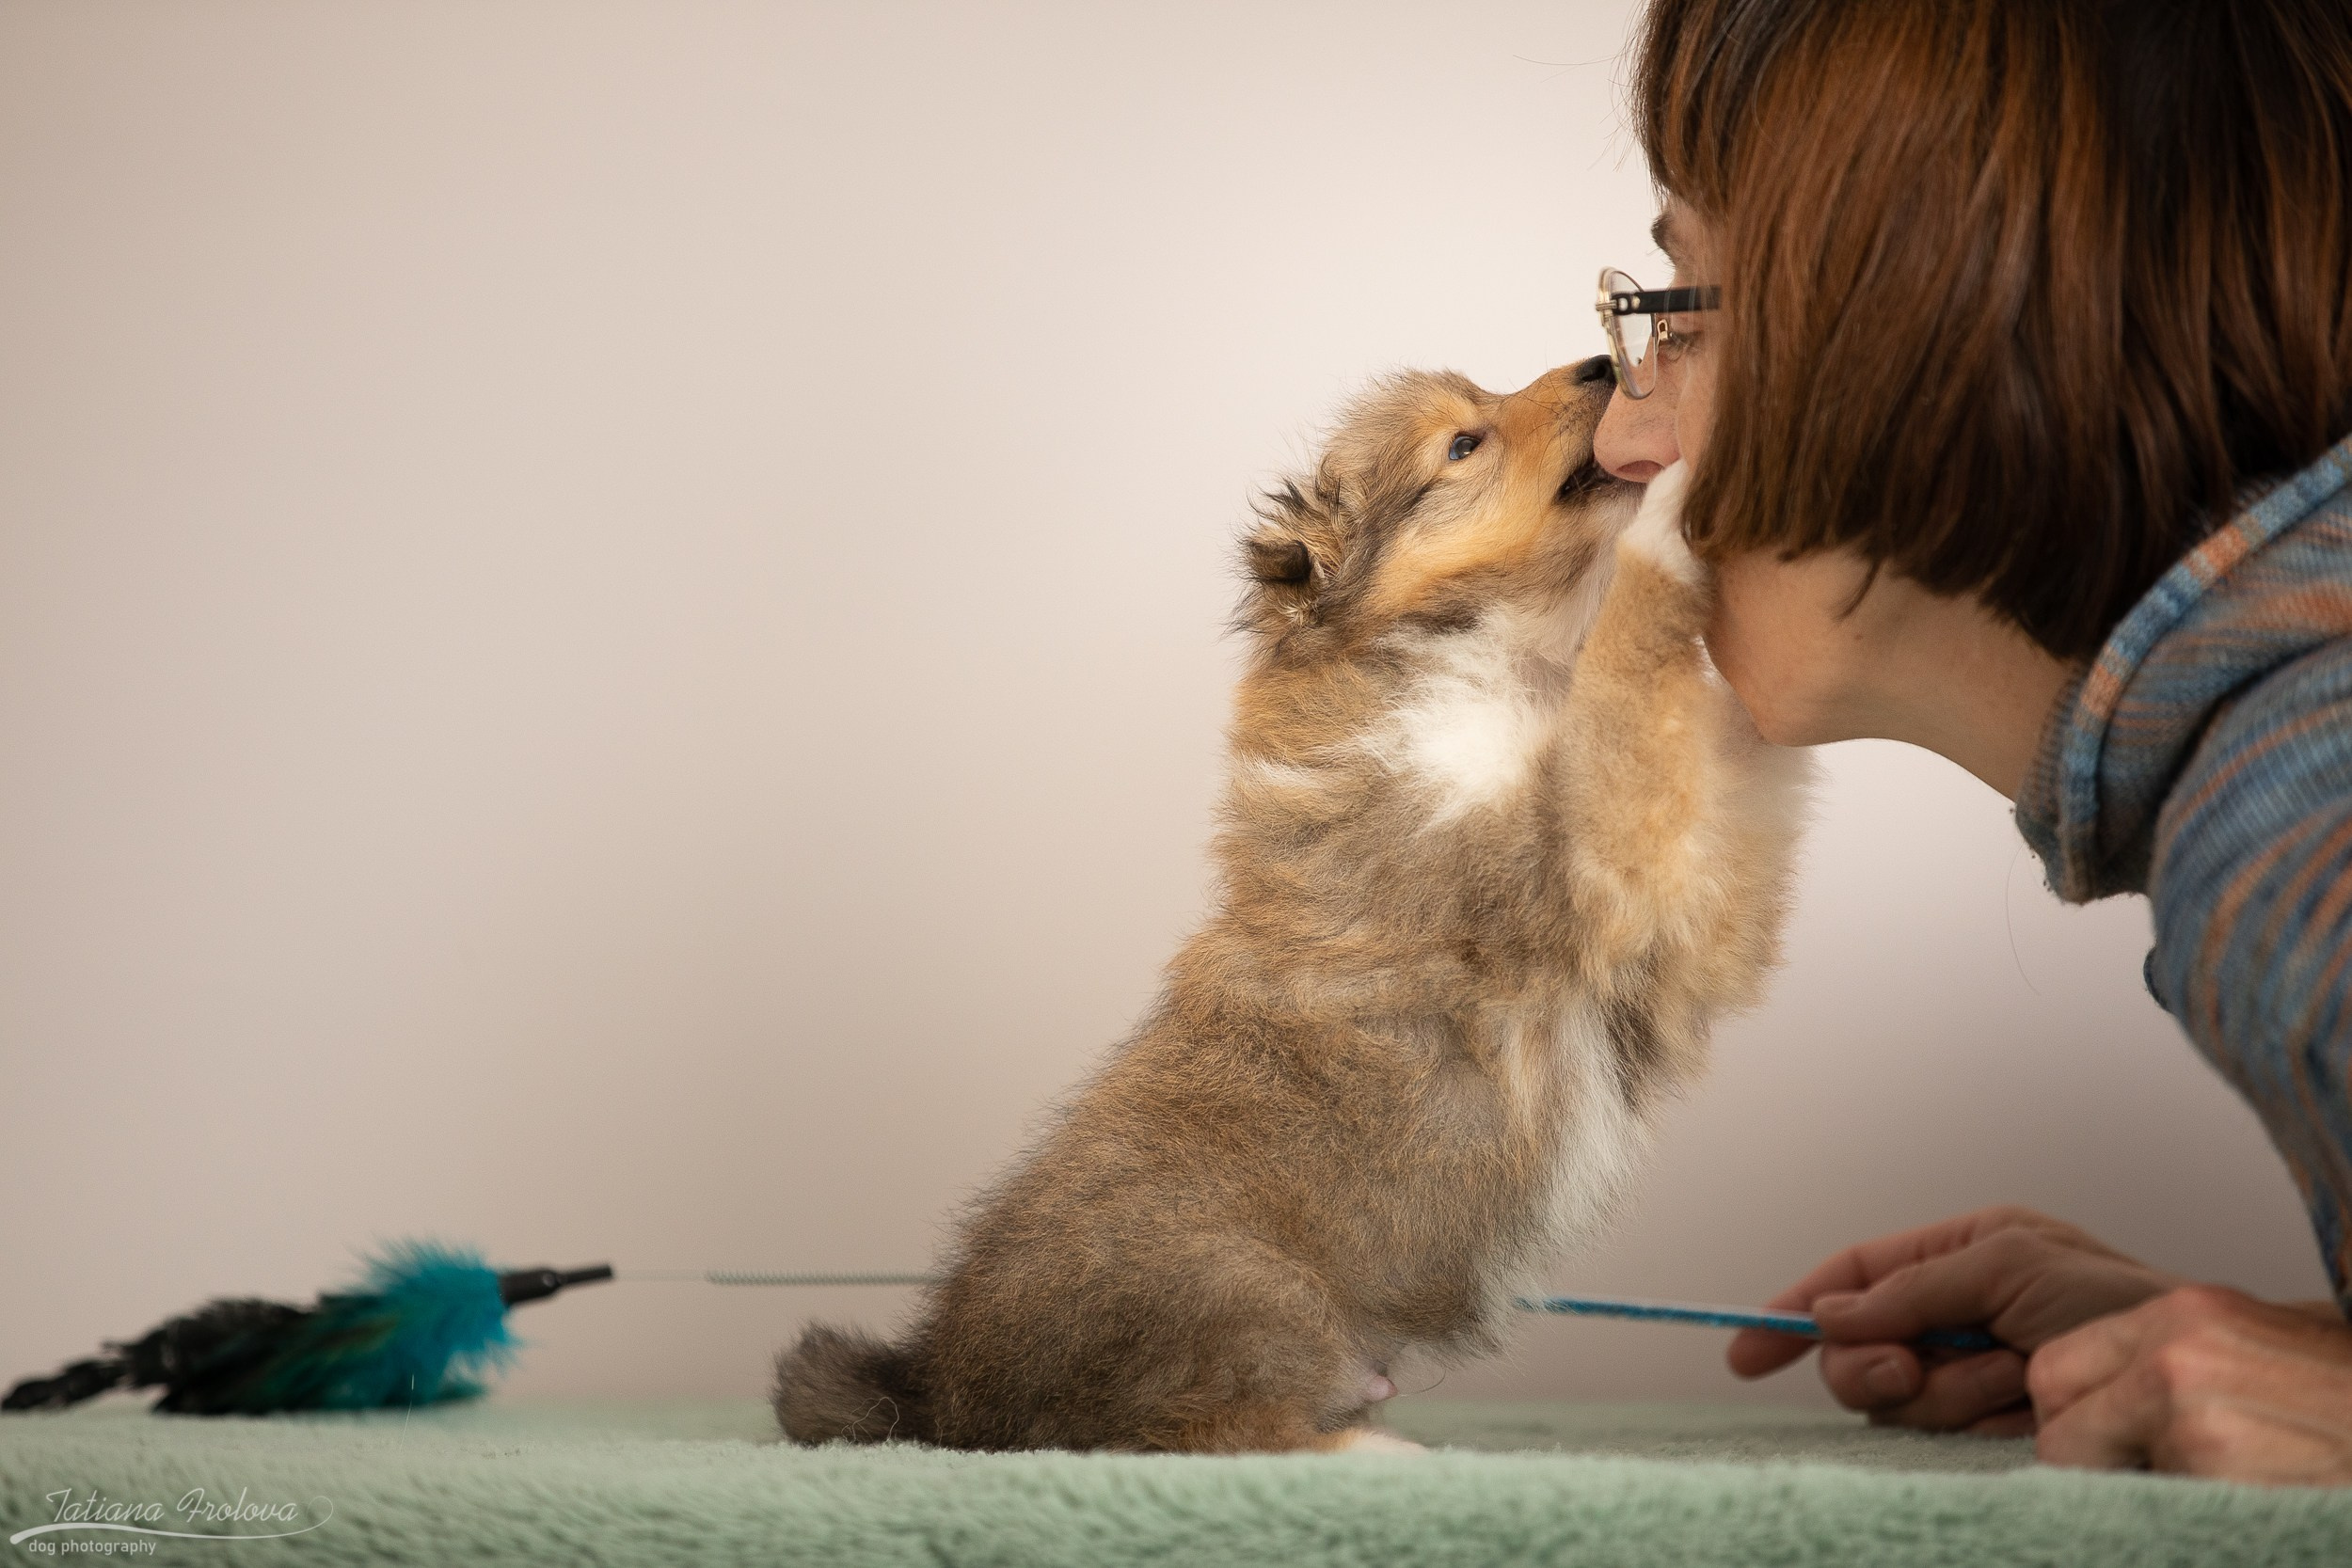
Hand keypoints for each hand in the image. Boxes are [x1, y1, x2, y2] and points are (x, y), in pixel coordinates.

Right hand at [1726, 1206, 2181, 1435]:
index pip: (1851, 1277)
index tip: (1747, 1351)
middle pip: (1855, 1348)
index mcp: (1954, 1257)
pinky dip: (1968, 1423)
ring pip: (1892, 1399)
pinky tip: (2018, 1413)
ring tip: (2012, 1382)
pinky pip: (1933, 1438)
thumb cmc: (2121, 1306)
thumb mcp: (2010, 1264)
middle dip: (1877, 1363)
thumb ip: (1912, 1287)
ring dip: (1943, 1394)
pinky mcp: (1988, 1430)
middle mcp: (1952, 1316)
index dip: (1794, 1310)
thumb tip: (1828, 1313)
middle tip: (1916, 1369)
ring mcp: (1969, 1377)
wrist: (2187, 1381)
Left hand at [2030, 1285, 2351, 1483]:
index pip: (2058, 1365)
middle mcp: (2179, 1351)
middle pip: (2055, 1416)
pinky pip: (2146, 1510)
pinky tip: (2236, 1508)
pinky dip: (2174, 1520)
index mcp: (2189, 1314)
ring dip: (2132, 1494)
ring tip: (2206, 1492)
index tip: (2105, 1446)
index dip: (2072, 1417)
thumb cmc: (2347, 1403)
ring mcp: (2195, 1410)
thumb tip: (2110, 1397)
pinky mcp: (2218, 1469)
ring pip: (2091, 1472)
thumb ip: (2189, 1360)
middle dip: (2083, 1458)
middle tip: (2140, 1481)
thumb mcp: (2265, 1351)